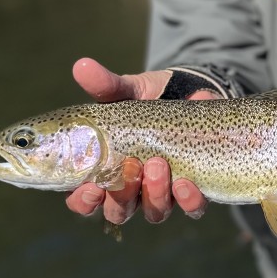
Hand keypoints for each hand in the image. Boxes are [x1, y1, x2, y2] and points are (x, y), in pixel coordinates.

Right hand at [64, 57, 216, 225]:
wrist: (191, 96)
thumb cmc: (148, 100)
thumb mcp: (127, 91)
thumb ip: (106, 85)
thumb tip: (82, 65)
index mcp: (107, 170)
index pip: (85, 199)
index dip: (83, 201)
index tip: (89, 187)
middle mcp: (133, 189)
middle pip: (118, 211)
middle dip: (121, 195)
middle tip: (130, 167)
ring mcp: (164, 192)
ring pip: (154, 212)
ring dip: (154, 194)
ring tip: (158, 165)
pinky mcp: (195, 189)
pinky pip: (192, 208)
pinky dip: (189, 200)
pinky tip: (188, 183)